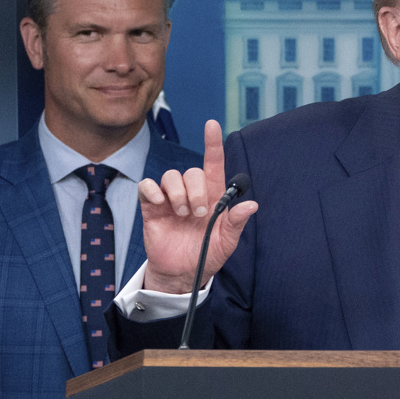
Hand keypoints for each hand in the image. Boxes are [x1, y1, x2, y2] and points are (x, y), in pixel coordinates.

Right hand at [138, 120, 257, 293]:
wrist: (182, 274)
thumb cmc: (207, 255)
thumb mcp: (227, 241)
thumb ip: (237, 222)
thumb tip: (252, 204)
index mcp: (213, 196)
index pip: (213, 164)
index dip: (213, 144)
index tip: (212, 124)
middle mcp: (191, 193)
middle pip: (191, 172)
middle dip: (196, 191)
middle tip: (199, 213)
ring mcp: (171, 199)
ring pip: (171, 176)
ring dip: (178, 193)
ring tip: (182, 214)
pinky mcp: (152, 208)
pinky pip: (147, 186)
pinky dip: (152, 191)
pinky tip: (159, 204)